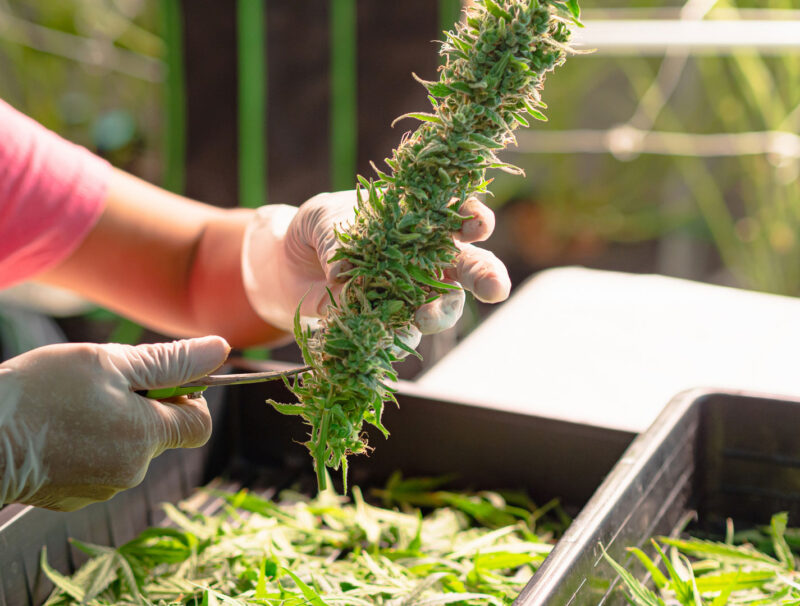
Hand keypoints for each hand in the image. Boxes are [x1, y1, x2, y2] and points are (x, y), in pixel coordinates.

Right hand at [0, 336, 229, 510]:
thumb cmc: (40, 394)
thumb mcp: (110, 362)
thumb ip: (170, 360)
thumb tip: (221, 350)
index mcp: (147, 435)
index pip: (199, 423)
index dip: (188, 398)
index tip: (160, 380)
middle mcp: (132, 470)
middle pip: (161, 434)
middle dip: (143, 407)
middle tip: (103, 386)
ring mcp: (102, 488)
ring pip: (128, 448)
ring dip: (114, 425)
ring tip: (72, 407)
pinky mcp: (73, 497)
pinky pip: (99, 465)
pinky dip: (89, 445)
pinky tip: (58, 429)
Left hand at [241, 190, 509, 336]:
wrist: (290, 265)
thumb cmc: (318, 227)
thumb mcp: (321, 219)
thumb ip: (336, 237)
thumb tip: (343, 274)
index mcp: (421, 219)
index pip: (458, 216)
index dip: (474, 220)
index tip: (476, 226)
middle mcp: (428, 257)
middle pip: (470, 267)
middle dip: (488, 277)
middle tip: (495, 289)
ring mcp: (413, 293)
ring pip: (445, 306)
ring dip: (440, 313)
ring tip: (423, 317)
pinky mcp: (390, 321)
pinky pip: (404, 333)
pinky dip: (398, 337)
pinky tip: (386, 338)